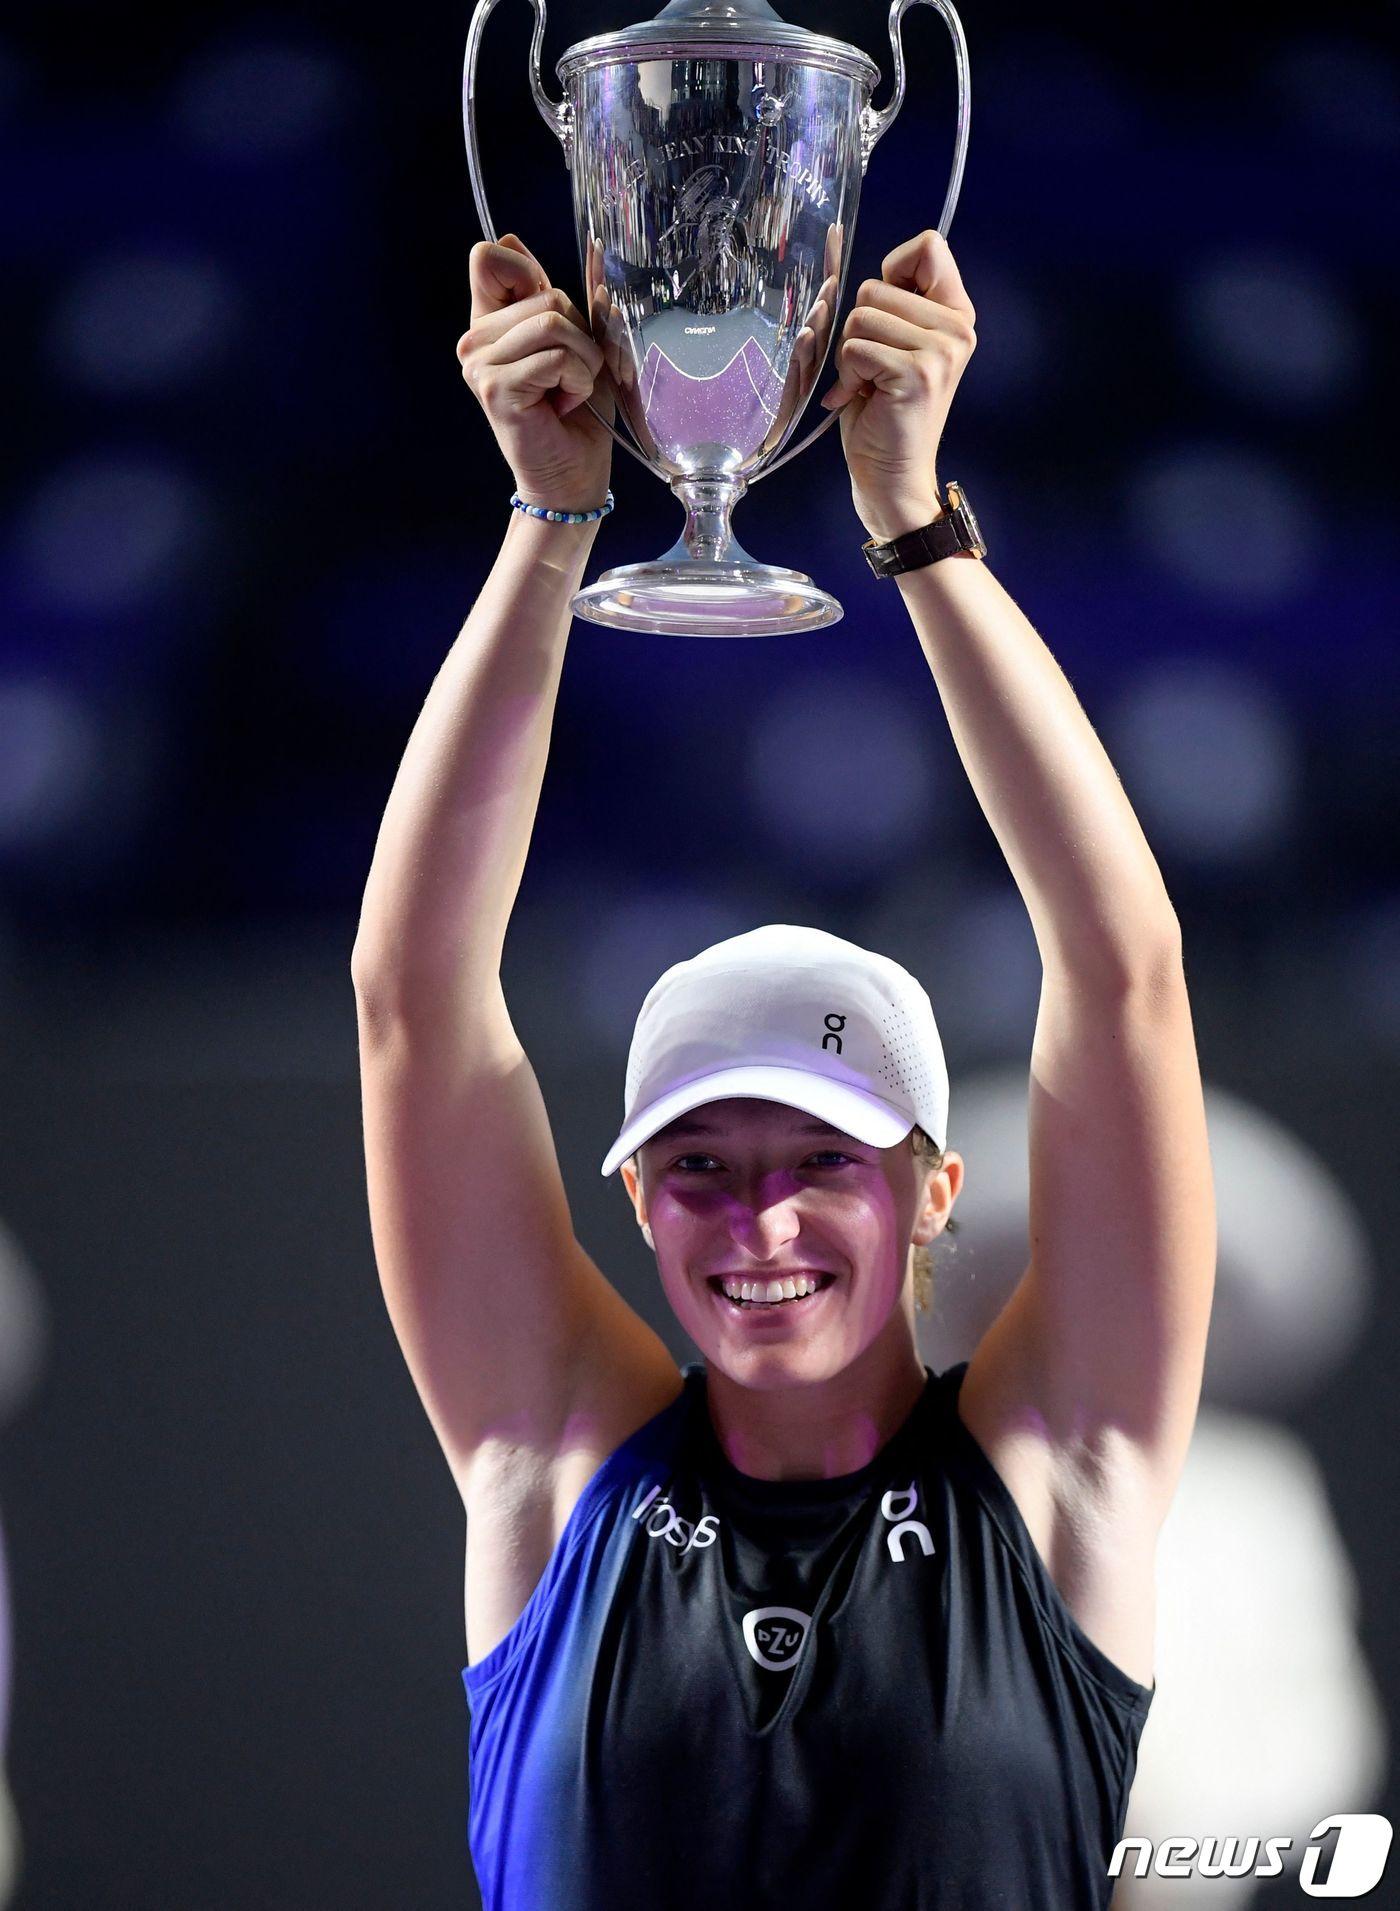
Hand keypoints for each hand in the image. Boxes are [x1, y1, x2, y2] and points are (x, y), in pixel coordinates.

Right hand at [457, 234, 614, 514]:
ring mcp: (479, 364)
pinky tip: (563, 404)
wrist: (573, 475)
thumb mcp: (572, 340)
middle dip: (579, 333)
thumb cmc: (577, 413)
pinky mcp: (495, 387)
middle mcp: (474, 341)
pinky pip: (556, 355)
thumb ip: (548, 294)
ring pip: (552, 321)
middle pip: (544, 292)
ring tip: (569, 389)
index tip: (552, 318)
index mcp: (488, 322)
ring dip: (582, 359)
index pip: (488, 257)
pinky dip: (576, 380)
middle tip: (569, 374)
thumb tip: (512, 239)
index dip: (529, 272)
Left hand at [818, 229, 975, 541]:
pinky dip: (846, 376)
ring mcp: (941, 351)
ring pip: (861, 316)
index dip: (892, 269)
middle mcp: (958, 328)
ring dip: (848, 355)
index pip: (929, 246)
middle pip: (876, 285)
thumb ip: (891, 300)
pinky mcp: (917, 374)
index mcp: (956, 314)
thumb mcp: (892, 344)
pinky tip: (860, 399)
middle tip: (871, 368)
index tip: (883, 313)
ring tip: (867, 385)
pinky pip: (856, 347)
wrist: (892, 477)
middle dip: (857, 328)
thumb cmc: (883, 412)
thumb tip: (843, 246)